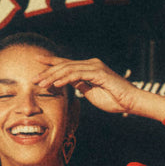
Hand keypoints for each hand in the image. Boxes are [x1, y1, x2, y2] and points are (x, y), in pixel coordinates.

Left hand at [34, 56, 164, 122]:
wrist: (130, 101)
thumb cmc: (114, 99)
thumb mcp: (92, 92)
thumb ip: (81, 85)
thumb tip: (70, 83)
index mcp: (88, 68)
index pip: (66, 64)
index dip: (51, 64)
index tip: (36, 64)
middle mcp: (90, 64)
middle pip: (64, 65)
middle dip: (47, 72)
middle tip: (33, 78)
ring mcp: (94, 67)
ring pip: (69, 69)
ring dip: (53, 76)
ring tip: (41, 83)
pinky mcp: (99, 73)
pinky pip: (78, 75)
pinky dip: (66, 78)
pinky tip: (56, 83)